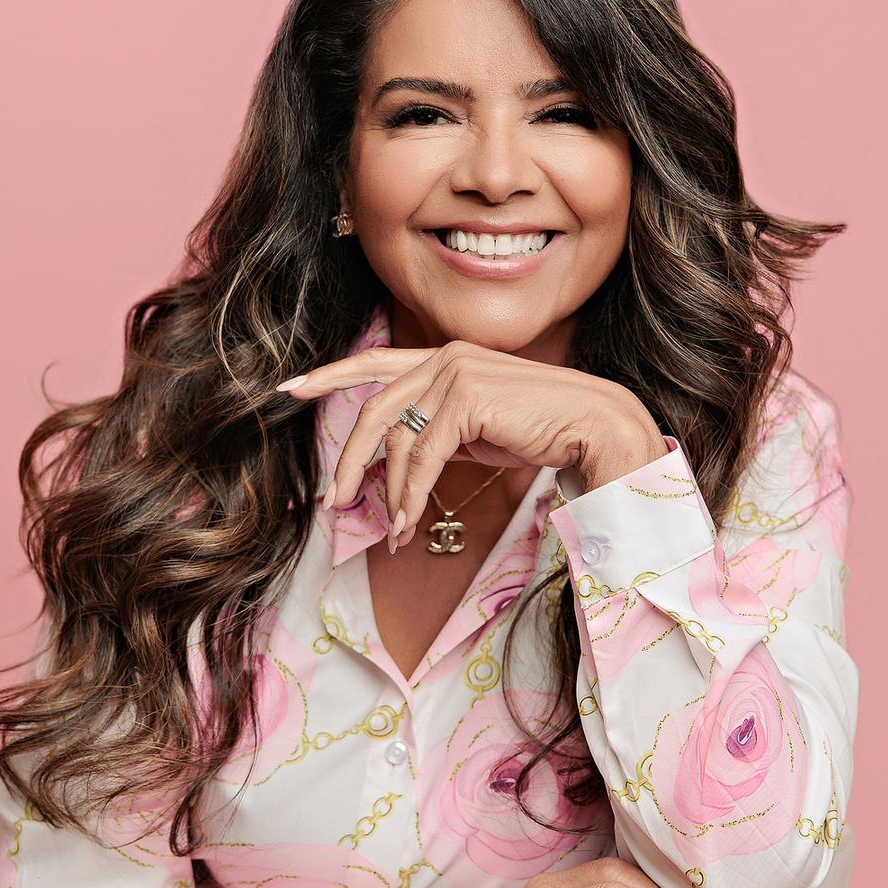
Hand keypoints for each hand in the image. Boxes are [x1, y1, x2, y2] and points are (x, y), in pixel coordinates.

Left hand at [276, 339, 666, 546]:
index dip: (332, 374)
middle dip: (349, 460)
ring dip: (392, 493)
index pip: (376, 362)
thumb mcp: (477, 430)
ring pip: (397, 439)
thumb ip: (437, 432)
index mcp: (445, 357)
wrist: (595, 428)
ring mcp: (455, 371)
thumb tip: (396, 466)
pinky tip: (410, 522)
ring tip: (394, 532)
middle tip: (334, 501)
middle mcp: (445, 356)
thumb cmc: (542, 432)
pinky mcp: (467, 397)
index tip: (292, 388)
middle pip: (375, 409)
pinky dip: (412, 493)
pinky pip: (422, 455)